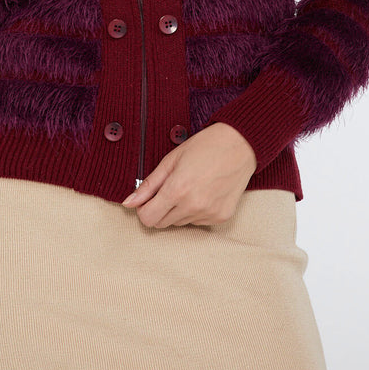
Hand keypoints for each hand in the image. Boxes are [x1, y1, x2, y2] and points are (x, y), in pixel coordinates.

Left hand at [121, 122, 256, 227]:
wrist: (240, 145)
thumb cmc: (205, 146)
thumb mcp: (172, 159)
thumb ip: (149, 184)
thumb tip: (128, 203)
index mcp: (177, 190)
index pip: (147, 218)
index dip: (144, 208)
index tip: (149, 198)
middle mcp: (193, 207)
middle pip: (161, 223)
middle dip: (160, 209)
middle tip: (171, 188)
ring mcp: (208, 214)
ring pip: (179, 223)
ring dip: (178, 210)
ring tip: (191, 187)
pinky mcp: (221, 218)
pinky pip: (198, 222)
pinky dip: (196, 211)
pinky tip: (204, 192)